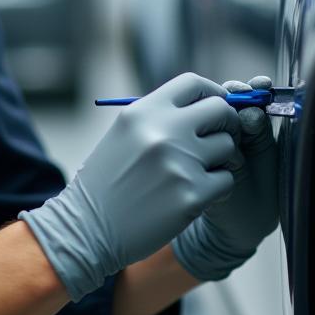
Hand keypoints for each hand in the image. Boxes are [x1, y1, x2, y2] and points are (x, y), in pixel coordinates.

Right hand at [20, 73, 240, 301]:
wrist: (86, 230)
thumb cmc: (106, 182)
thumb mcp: (124, 135)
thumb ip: (161, 117)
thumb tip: (208, 105)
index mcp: (144, 112)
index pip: (194, 83)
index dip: (212, 93)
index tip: (215, 108)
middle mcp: (162, 132)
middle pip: (220, 110)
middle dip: (226, 124)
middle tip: (219, 140)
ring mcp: (179, 163)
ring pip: (228, 147)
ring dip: (221, 160)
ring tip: (197, 173)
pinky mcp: (191, 196)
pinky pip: (226, 181)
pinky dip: (217, 189)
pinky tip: (194, 196)